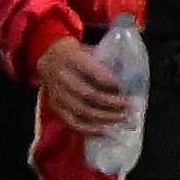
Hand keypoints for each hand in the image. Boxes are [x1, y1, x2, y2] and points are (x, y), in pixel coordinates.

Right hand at [35, 23, 144, 140]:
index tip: (124, 88)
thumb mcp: (90, 49)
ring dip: (104, 118)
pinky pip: (72, 122)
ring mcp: (57, 94)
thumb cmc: (77, 53)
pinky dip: (89, 129)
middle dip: (111, 103)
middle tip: (128, 107)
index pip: (92, 72)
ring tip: (121, 119)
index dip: (109, 82)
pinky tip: (104, 131)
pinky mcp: (55, 107)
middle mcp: (63, 77)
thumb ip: (106, 62)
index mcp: (73, 58)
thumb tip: (130, 78)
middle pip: (88, 94)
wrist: (49, 56)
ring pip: (80, 111)